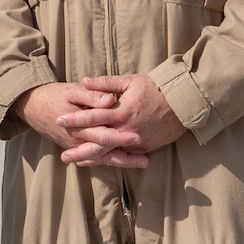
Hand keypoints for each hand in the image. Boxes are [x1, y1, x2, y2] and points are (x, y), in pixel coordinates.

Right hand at [12, 82, 145, 168]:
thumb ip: (92, 95)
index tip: (138, 137)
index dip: (120, 137)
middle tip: (146, 161)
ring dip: (122, 161)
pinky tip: (124, 161)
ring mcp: (76, 145)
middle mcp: (78, 140)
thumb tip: (110, 100)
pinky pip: (94, 157)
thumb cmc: (53, 95)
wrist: (31, 106)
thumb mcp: (71, 90)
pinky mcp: (76, 146)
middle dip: (126, 156)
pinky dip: (109, 160)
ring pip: (101, 157)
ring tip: (142, 163)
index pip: (103, 134)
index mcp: (79, 125)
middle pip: (105, 151)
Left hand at [58, 73, 186, 166]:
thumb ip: (106, 83)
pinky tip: (98, 162)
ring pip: (110, 153)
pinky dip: (110, 159)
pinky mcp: (144, 148)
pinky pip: (124, 156)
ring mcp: (136, 141)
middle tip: (63, 155)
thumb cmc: (156, 89)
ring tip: (76, 162)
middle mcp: (127, 129)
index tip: (59, 120)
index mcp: (121, 111)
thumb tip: (84, 81)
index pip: (93, 116)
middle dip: (79, 149)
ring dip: (92, 159)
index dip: (75, 119)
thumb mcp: (130, 81)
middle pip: (98, 142)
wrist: (184, 103)